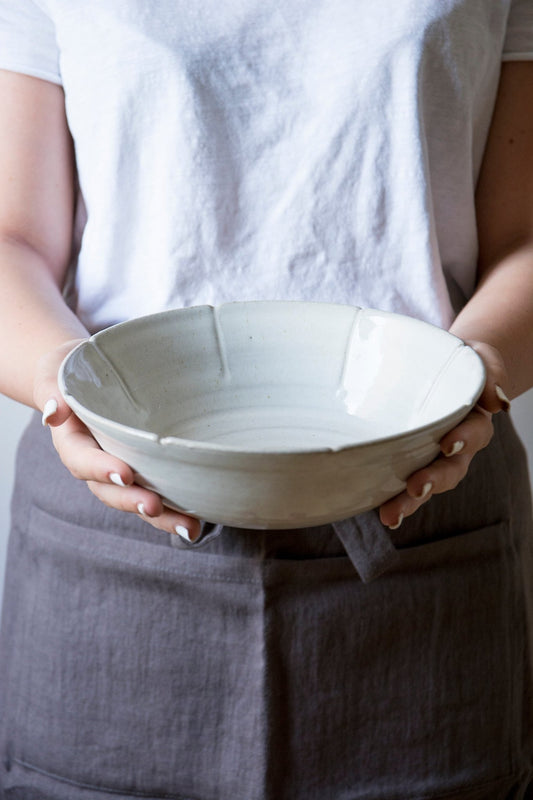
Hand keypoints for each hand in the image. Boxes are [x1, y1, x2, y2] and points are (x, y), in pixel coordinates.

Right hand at [33, 339, 201, 541]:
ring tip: (189, 527)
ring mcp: (121, 470)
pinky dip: (176, 509)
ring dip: (162, 517)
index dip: (101, 469)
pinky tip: (198, 521)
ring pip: (137, 499)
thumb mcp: (56, 371)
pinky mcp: (144, 470)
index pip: (82, 460)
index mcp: (73, 441)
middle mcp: (96, 463)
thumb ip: (52, 389)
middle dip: (132, 501)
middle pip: (110, 491)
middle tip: (154, 506)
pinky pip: (157, 493)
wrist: (88, 373)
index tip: (124, 474)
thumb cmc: (73, 370)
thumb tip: (54, 412)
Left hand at [378, 341, 509, 528]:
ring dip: (410, 501)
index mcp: (473, 421)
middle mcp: (455, 447)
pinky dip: (393, 500)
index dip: (464, 439)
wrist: (441, 368)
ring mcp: (431, 458)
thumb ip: (490, 374)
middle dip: (435, 480)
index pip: (474, 433)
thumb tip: (497, 402)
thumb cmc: (460, 364)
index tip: (448, 443)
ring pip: (426, 484)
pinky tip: (383, 515)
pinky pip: (402, 484)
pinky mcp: (408, 462)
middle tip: (417, 486)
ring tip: (392, 515)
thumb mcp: (478, 358)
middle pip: (450, 469)